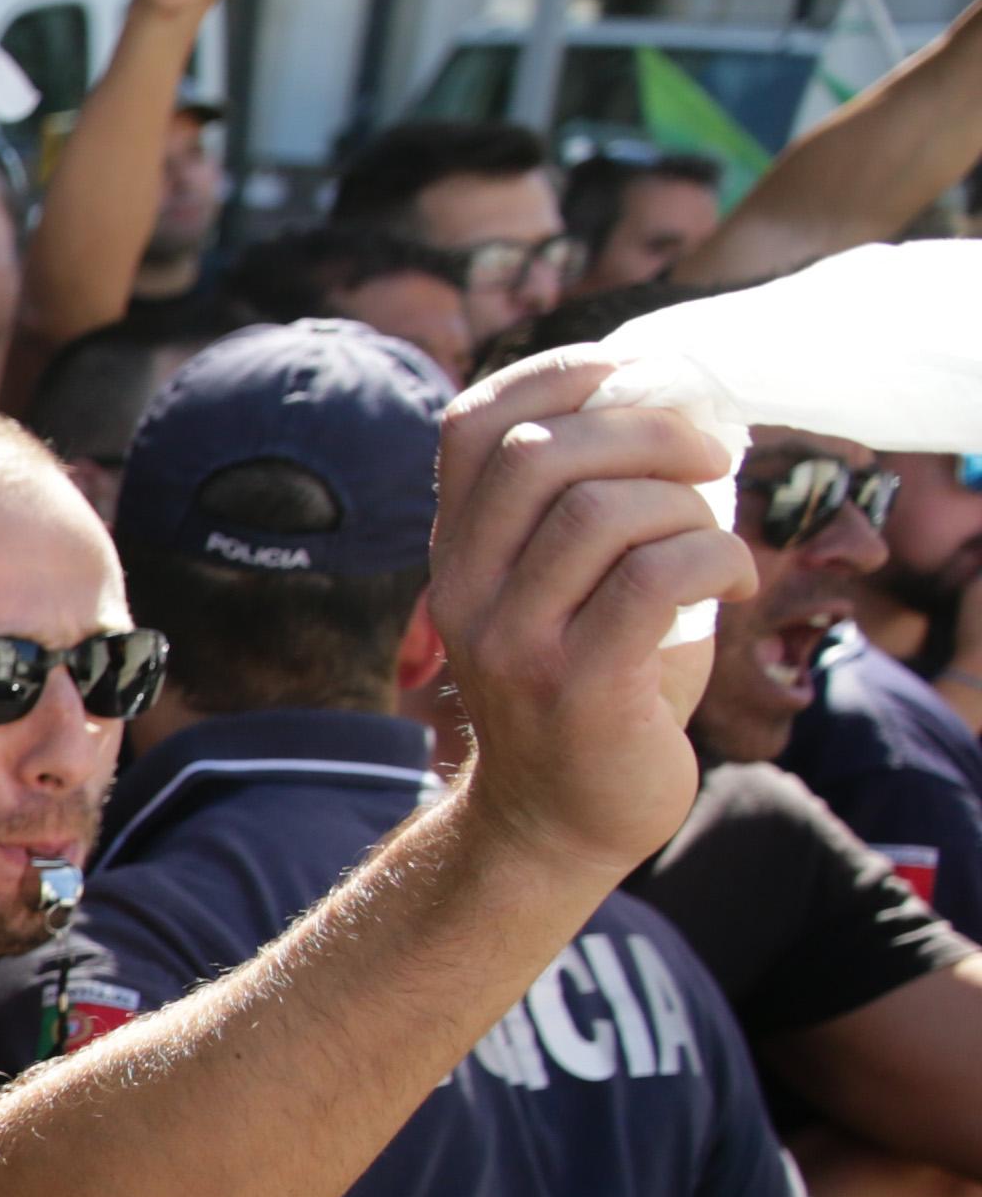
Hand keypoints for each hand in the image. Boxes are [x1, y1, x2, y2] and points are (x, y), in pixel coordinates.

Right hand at [431, 350, 748, 879]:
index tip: (641, 377)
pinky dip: (717, 558)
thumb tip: (679, 405)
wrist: (558, 822)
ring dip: (687, 505)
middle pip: (539, 453)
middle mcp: (466, 590)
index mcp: (458, 550)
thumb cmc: (590, 686)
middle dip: (646, 430)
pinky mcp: (575, 687)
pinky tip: (737, 579)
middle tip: (709, 457)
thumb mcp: (563, 587)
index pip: (474, 423)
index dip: (562, 375)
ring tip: (715, 538)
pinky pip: (654, 581)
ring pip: (599, 512)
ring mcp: (512, 641)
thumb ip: (589, 505)